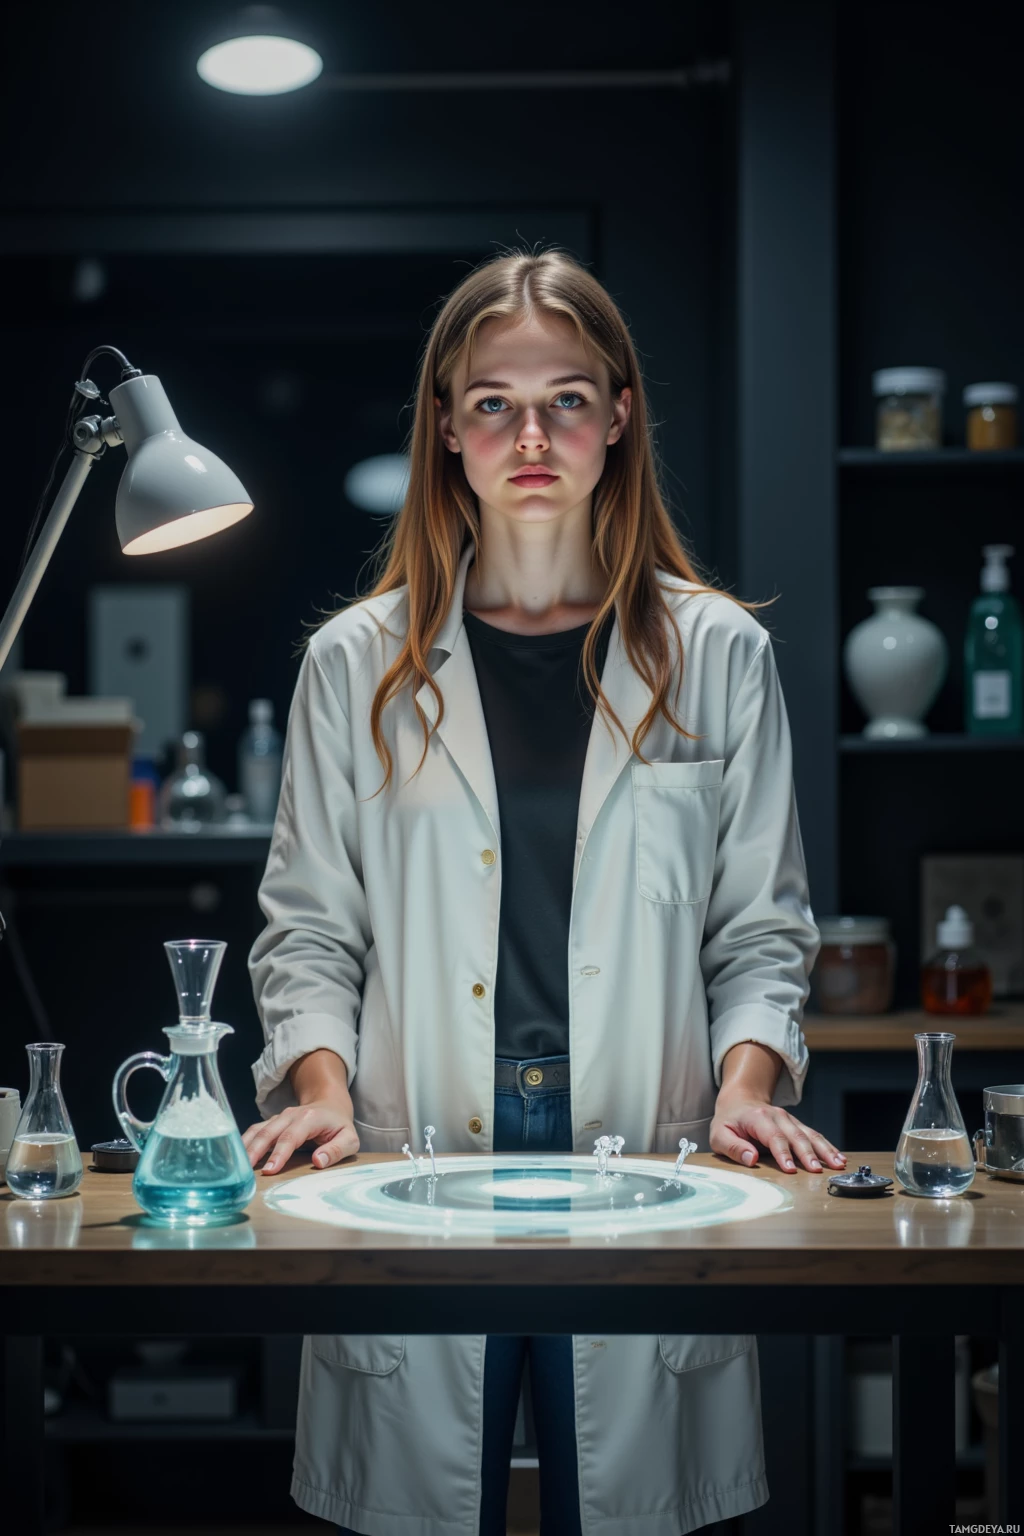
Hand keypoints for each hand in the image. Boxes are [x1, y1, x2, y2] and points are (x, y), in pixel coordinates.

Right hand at [242, 1101, 359, 1174]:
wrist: (330, 1104)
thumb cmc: (339, 1125)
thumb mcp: (350, 1138)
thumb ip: (336, 1150)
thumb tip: (318, 1162)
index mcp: (309, 1118)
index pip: (291, 1137)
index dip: (279, 1154)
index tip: (270, 1171)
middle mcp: (290, 1115)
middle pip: (268, 1132)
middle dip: (255, 1151)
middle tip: (245, 1172)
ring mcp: (278, 1118)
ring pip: (257, 1130)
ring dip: (244, 1147)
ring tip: (233, 1166)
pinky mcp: (271, 1123)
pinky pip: (254, 1131)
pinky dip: (243, 1143)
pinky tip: (235, 1158)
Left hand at [710, 1096, 846, 1173]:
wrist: (739, 1100)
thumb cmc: (728, 1121)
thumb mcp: (719, 1135)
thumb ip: (733, 1147)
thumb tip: (750, 1159)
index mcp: (758, 1118)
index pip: (773, 1136)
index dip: (782, 1153)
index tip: (790, 1170)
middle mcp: (778, 1117)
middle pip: (796, 1136)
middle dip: (807, 1154)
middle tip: (817, 1171)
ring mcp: (789, 1120)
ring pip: (810, 1134)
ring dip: (825, 1150)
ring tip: (838, 1164)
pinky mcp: (796, 1125)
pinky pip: (814, 1135)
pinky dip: (828, 1146)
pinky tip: (839, 1157)